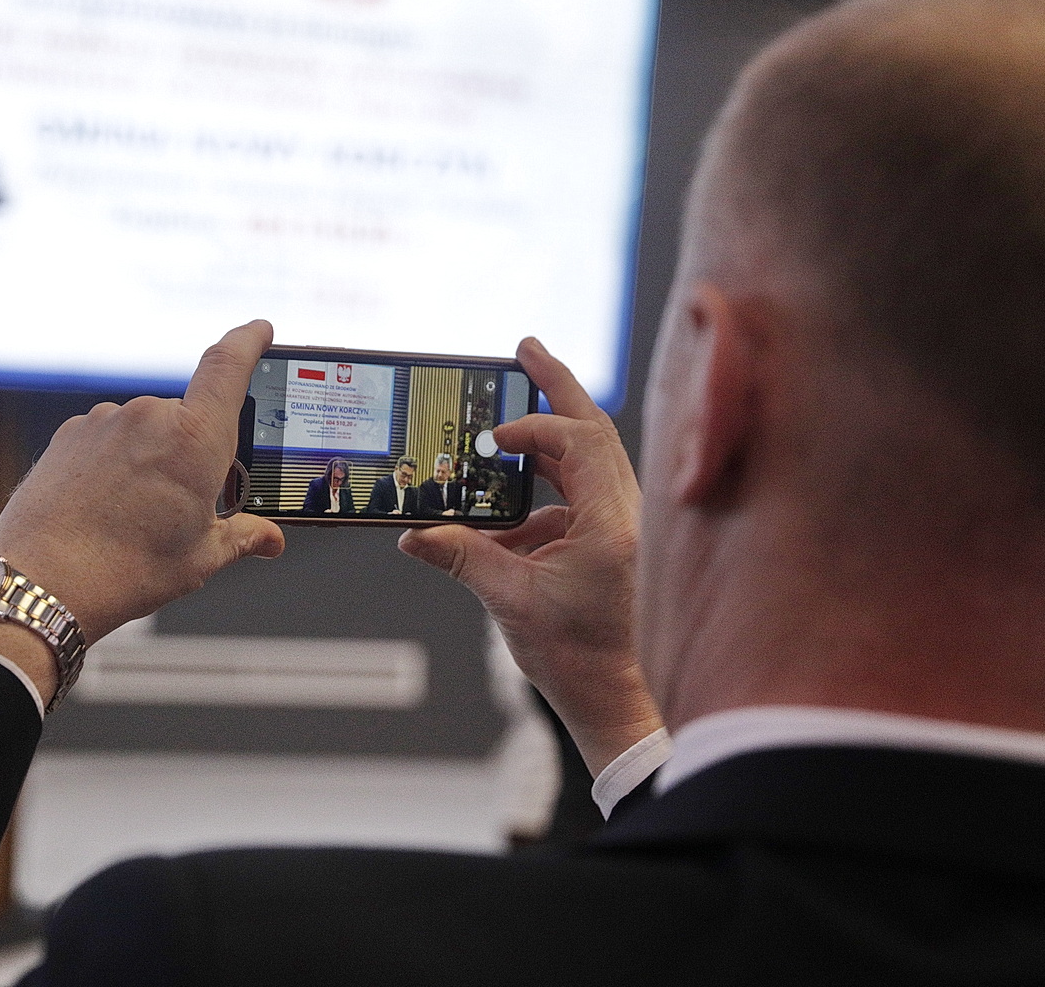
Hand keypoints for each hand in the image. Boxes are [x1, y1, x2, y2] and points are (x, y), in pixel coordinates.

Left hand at [0, 321, 285, 699]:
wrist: (41, 584)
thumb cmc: (126, 571)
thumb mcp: (200, 558)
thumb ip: (241, 537)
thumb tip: (269, 538)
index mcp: (195, 438)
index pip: (229, 365)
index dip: (249, 340)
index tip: (260, 330)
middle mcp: (149, 416)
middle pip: (188, 418)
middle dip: (195, 453)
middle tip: (188, 506)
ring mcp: (104, 422)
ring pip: (147, 433)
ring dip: (153, 461)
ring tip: (138, 519)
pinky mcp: (70, 436)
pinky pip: (109, 442)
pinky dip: (117, 466)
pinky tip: (107, 510)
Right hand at [399, 338, 660, 775]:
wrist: (614, 694)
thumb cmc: (576, 657)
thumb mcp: (509, 601)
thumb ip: (462, 557)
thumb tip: (415, 534)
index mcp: (611, 524)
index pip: (578, 445)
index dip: (532, 432)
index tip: (491, 440)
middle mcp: (629, 514)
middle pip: (595, 429)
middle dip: (557, 387)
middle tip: (526, 350)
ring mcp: (627, 521)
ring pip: (592, 454)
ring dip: (551, 434)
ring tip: (510, 415)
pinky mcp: (614, 535)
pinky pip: (580, 490)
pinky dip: (545, 484)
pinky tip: (507, 505)